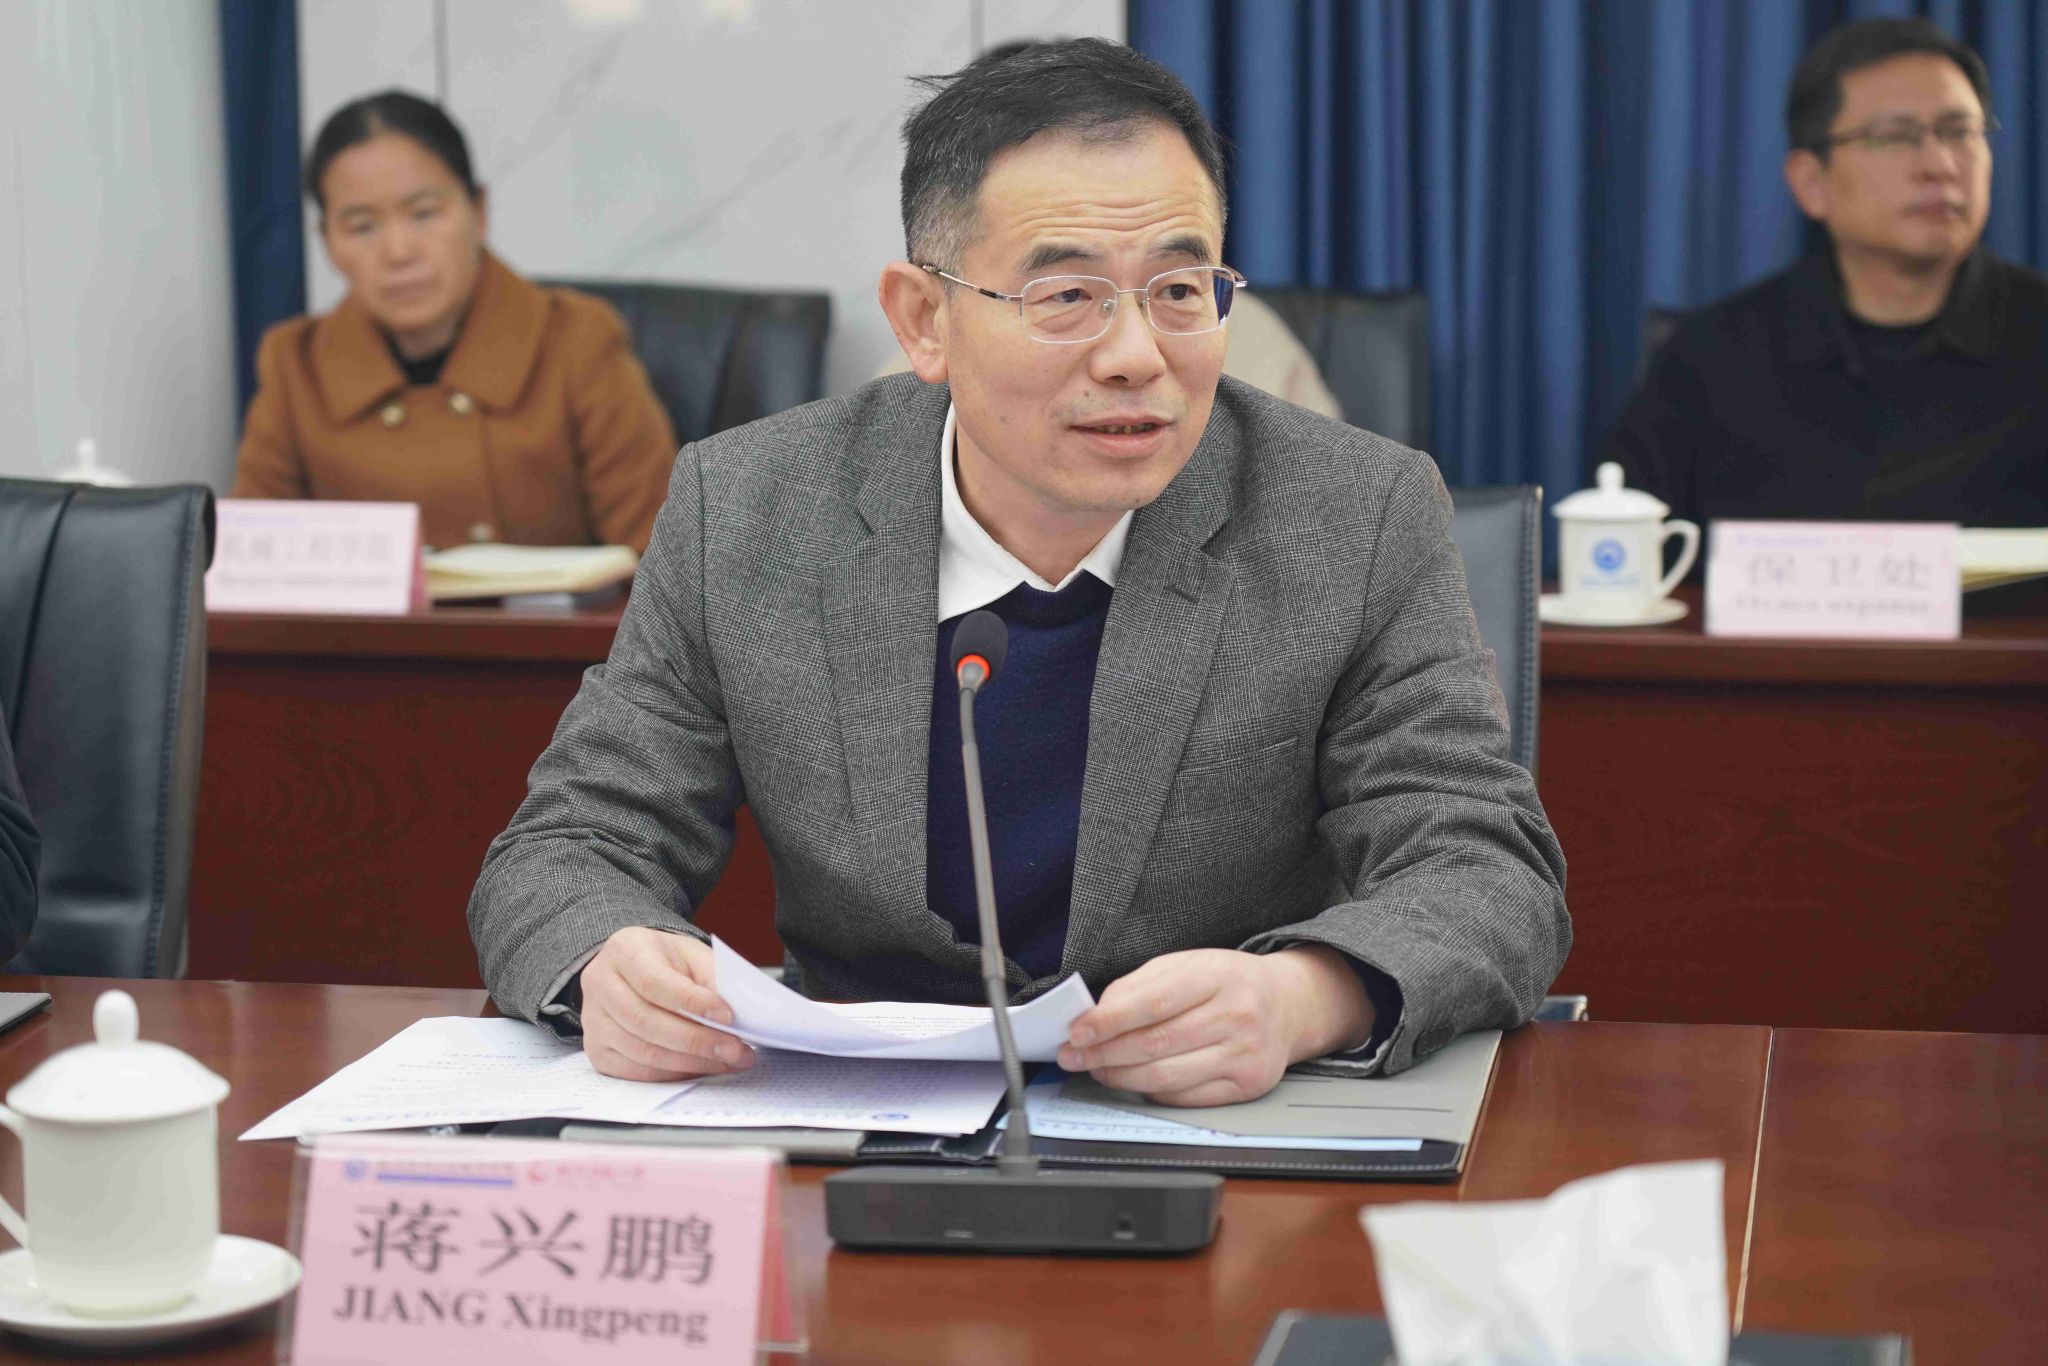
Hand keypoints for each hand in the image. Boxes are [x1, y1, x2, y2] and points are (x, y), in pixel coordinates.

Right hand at [578, 927, 754, 1081]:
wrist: (635, 971)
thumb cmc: (667, 961)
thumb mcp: (692, 954)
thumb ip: (712, 978)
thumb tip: (734, 1016)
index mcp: (624, 950)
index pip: (654, 982)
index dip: (691, 1002)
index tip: (727, 1016)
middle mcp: (600, 984)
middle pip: (646, 1021)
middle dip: (696, 1040)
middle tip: (735, 1050)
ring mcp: (593, 1020)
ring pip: (642, 1051)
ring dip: (690, 1062)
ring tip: (728, 1061)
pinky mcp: (598, 1050)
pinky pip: (636, 1071)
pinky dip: (673, 1074)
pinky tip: (701, 1068)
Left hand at [1056, 946, 1373, 1105]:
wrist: (1288, 1004)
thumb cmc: (1230, 982)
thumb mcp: (1187, 964)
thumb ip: (1140, 986)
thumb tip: (1096, 1015)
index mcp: (1217, 976)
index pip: (1153, 1002)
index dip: (1109, 1021)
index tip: (1078, 1032)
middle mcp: (1236, 1016)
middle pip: (1155, 1044)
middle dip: (1105, 1053)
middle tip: (1075, 1056)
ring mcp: (1244, 1054)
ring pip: (1166, 1076)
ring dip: (1121, 1077)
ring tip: (1097, 1070)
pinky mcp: (1246, 1085)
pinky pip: (1185, 1097)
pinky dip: (1150, 1092)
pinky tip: (1133, 1081)